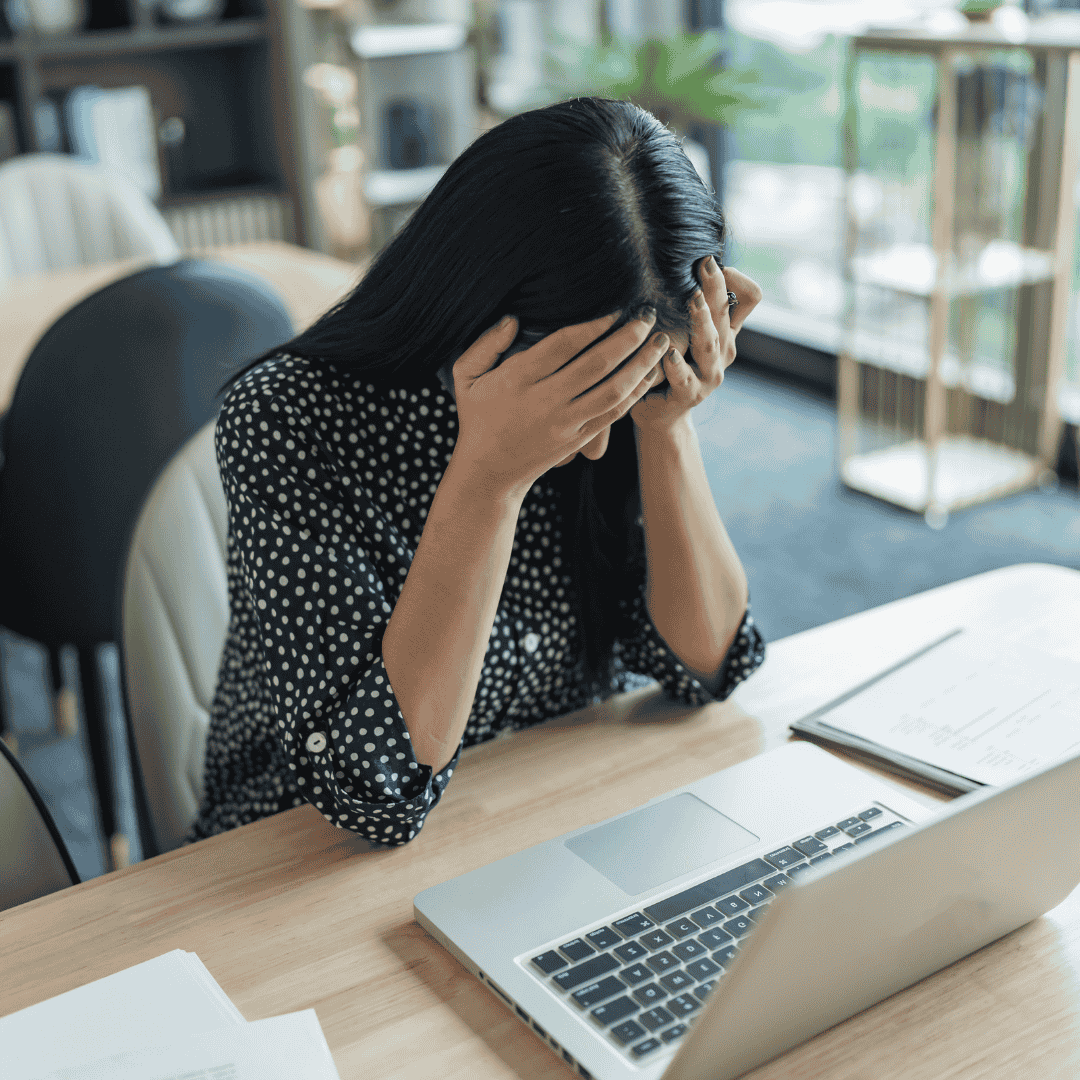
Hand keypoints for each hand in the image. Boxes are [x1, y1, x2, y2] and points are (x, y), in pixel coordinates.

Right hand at [450, 309, 669, 495]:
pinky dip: (635, 393)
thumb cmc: (478, 416)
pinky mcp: (578, 439)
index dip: (593, 324)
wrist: (489, 472)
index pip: (562, 345)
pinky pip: (612, 414)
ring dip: (640, 365)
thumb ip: (485, 344)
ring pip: (612, 391)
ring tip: (659, 342)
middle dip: (628, 337)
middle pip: (596, 365)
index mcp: (518, 379)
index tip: (615, 306)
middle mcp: (545, 401)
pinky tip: (649, 374)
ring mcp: (564, 423)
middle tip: (648, 314)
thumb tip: (512, 319)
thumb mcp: (466, 376)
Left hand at [630, 258, 762, 432]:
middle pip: (726, 314)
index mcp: (727, 332)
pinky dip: (676, 364)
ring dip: (701, 321)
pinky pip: (684, 378)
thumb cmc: (672, 364)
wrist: (661, 412)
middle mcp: (723, 351)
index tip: (709, 262)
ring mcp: (709, 375)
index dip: (735, 278)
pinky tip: (666, 351)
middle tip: (705, 265)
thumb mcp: (688, 331)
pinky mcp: (689, 395)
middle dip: (715, 288)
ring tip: (692, 300)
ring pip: (710, 344)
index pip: (749, 297)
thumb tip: (699, 259)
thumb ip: (697, 304)